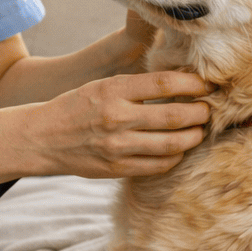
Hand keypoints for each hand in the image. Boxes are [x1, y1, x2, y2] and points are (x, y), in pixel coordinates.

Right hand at [27, 71, 210, 178]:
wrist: (42, 137)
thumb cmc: (75, 106)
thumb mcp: (101, 86)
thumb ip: (135, 86)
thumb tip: (178, 81)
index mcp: (112, 90)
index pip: (164, 83)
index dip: (193, 83)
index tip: (207, 84)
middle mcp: (116, 117)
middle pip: (173, 115)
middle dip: (200, 112)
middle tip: (209, 109)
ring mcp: (117, 146)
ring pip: (171, 144)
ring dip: (193, 137)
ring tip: (199, 130)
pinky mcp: (117, 168)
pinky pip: (158, 165)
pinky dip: (174, 156)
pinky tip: (178, 149)